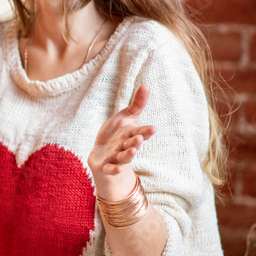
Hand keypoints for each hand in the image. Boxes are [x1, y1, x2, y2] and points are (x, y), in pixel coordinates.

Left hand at [87, 85, 155, 199]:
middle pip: (132, 144)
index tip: (153, 129)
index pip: (140, 132)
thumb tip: (146, 85)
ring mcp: (116, 157)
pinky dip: (113, 169)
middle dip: (136, 142)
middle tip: (140, 138)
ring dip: (129, 154)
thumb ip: (137, 104)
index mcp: (131, 134)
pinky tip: (117, 169)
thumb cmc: (117, 133)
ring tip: (133, 150)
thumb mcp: (126, 117)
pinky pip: (110, 168)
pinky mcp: (106, 165)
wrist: (103, 153)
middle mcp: (126, 147)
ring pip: (124, 156)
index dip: (145, 131)